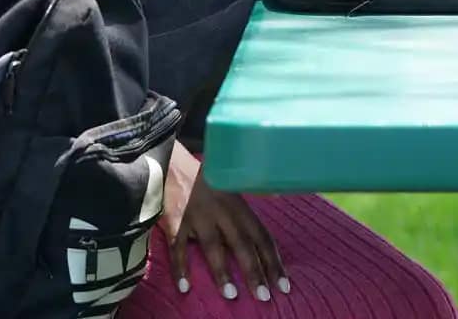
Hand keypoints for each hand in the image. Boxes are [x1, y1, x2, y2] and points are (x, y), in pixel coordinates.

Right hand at [162, 142, 288, 301]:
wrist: (172, 161)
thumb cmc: (206, 179)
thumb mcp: (233, 188)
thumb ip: (250, 205)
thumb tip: (281, 196)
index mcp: (239, 206)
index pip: (261, 237)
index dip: (273, 261)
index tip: (284, 285)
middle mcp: (222, 212)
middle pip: (242, 244)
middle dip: (255, 271)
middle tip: (265, 296)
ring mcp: (198, 217)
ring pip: (213, 247)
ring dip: (223, 272)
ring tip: (232, 295)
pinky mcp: (175, 221)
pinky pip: (178, 246)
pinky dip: (180, 267)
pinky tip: (185, 287)